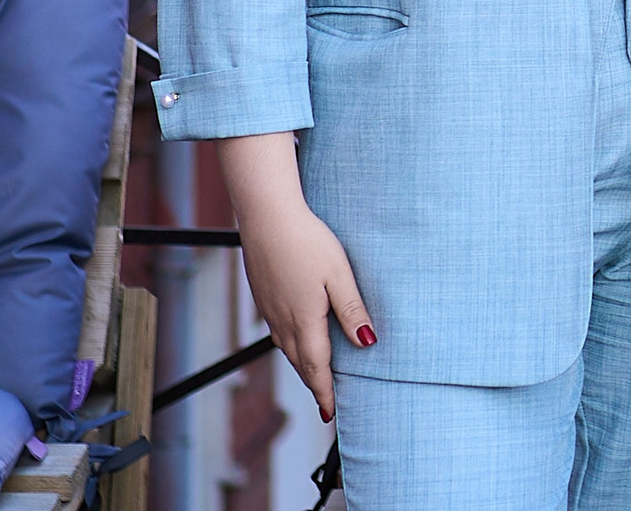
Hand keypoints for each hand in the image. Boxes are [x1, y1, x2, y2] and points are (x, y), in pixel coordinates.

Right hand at [218, 133, 373, 420]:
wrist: (267, 218)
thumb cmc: (307, 241)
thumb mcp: (339, 275)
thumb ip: (352, 310)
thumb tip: (367, 344)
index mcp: (304, 320)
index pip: (316, 367)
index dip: (325, 391)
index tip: (331, 413)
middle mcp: (283, 321)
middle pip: (300, 363)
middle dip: (314, 384)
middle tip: (327, 404)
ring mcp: (269, 310)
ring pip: (287, 349)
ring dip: (302, 366)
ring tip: (316, 378)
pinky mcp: (264, 297)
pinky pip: (279, 333)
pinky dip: (291, 347)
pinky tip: (297, 342)